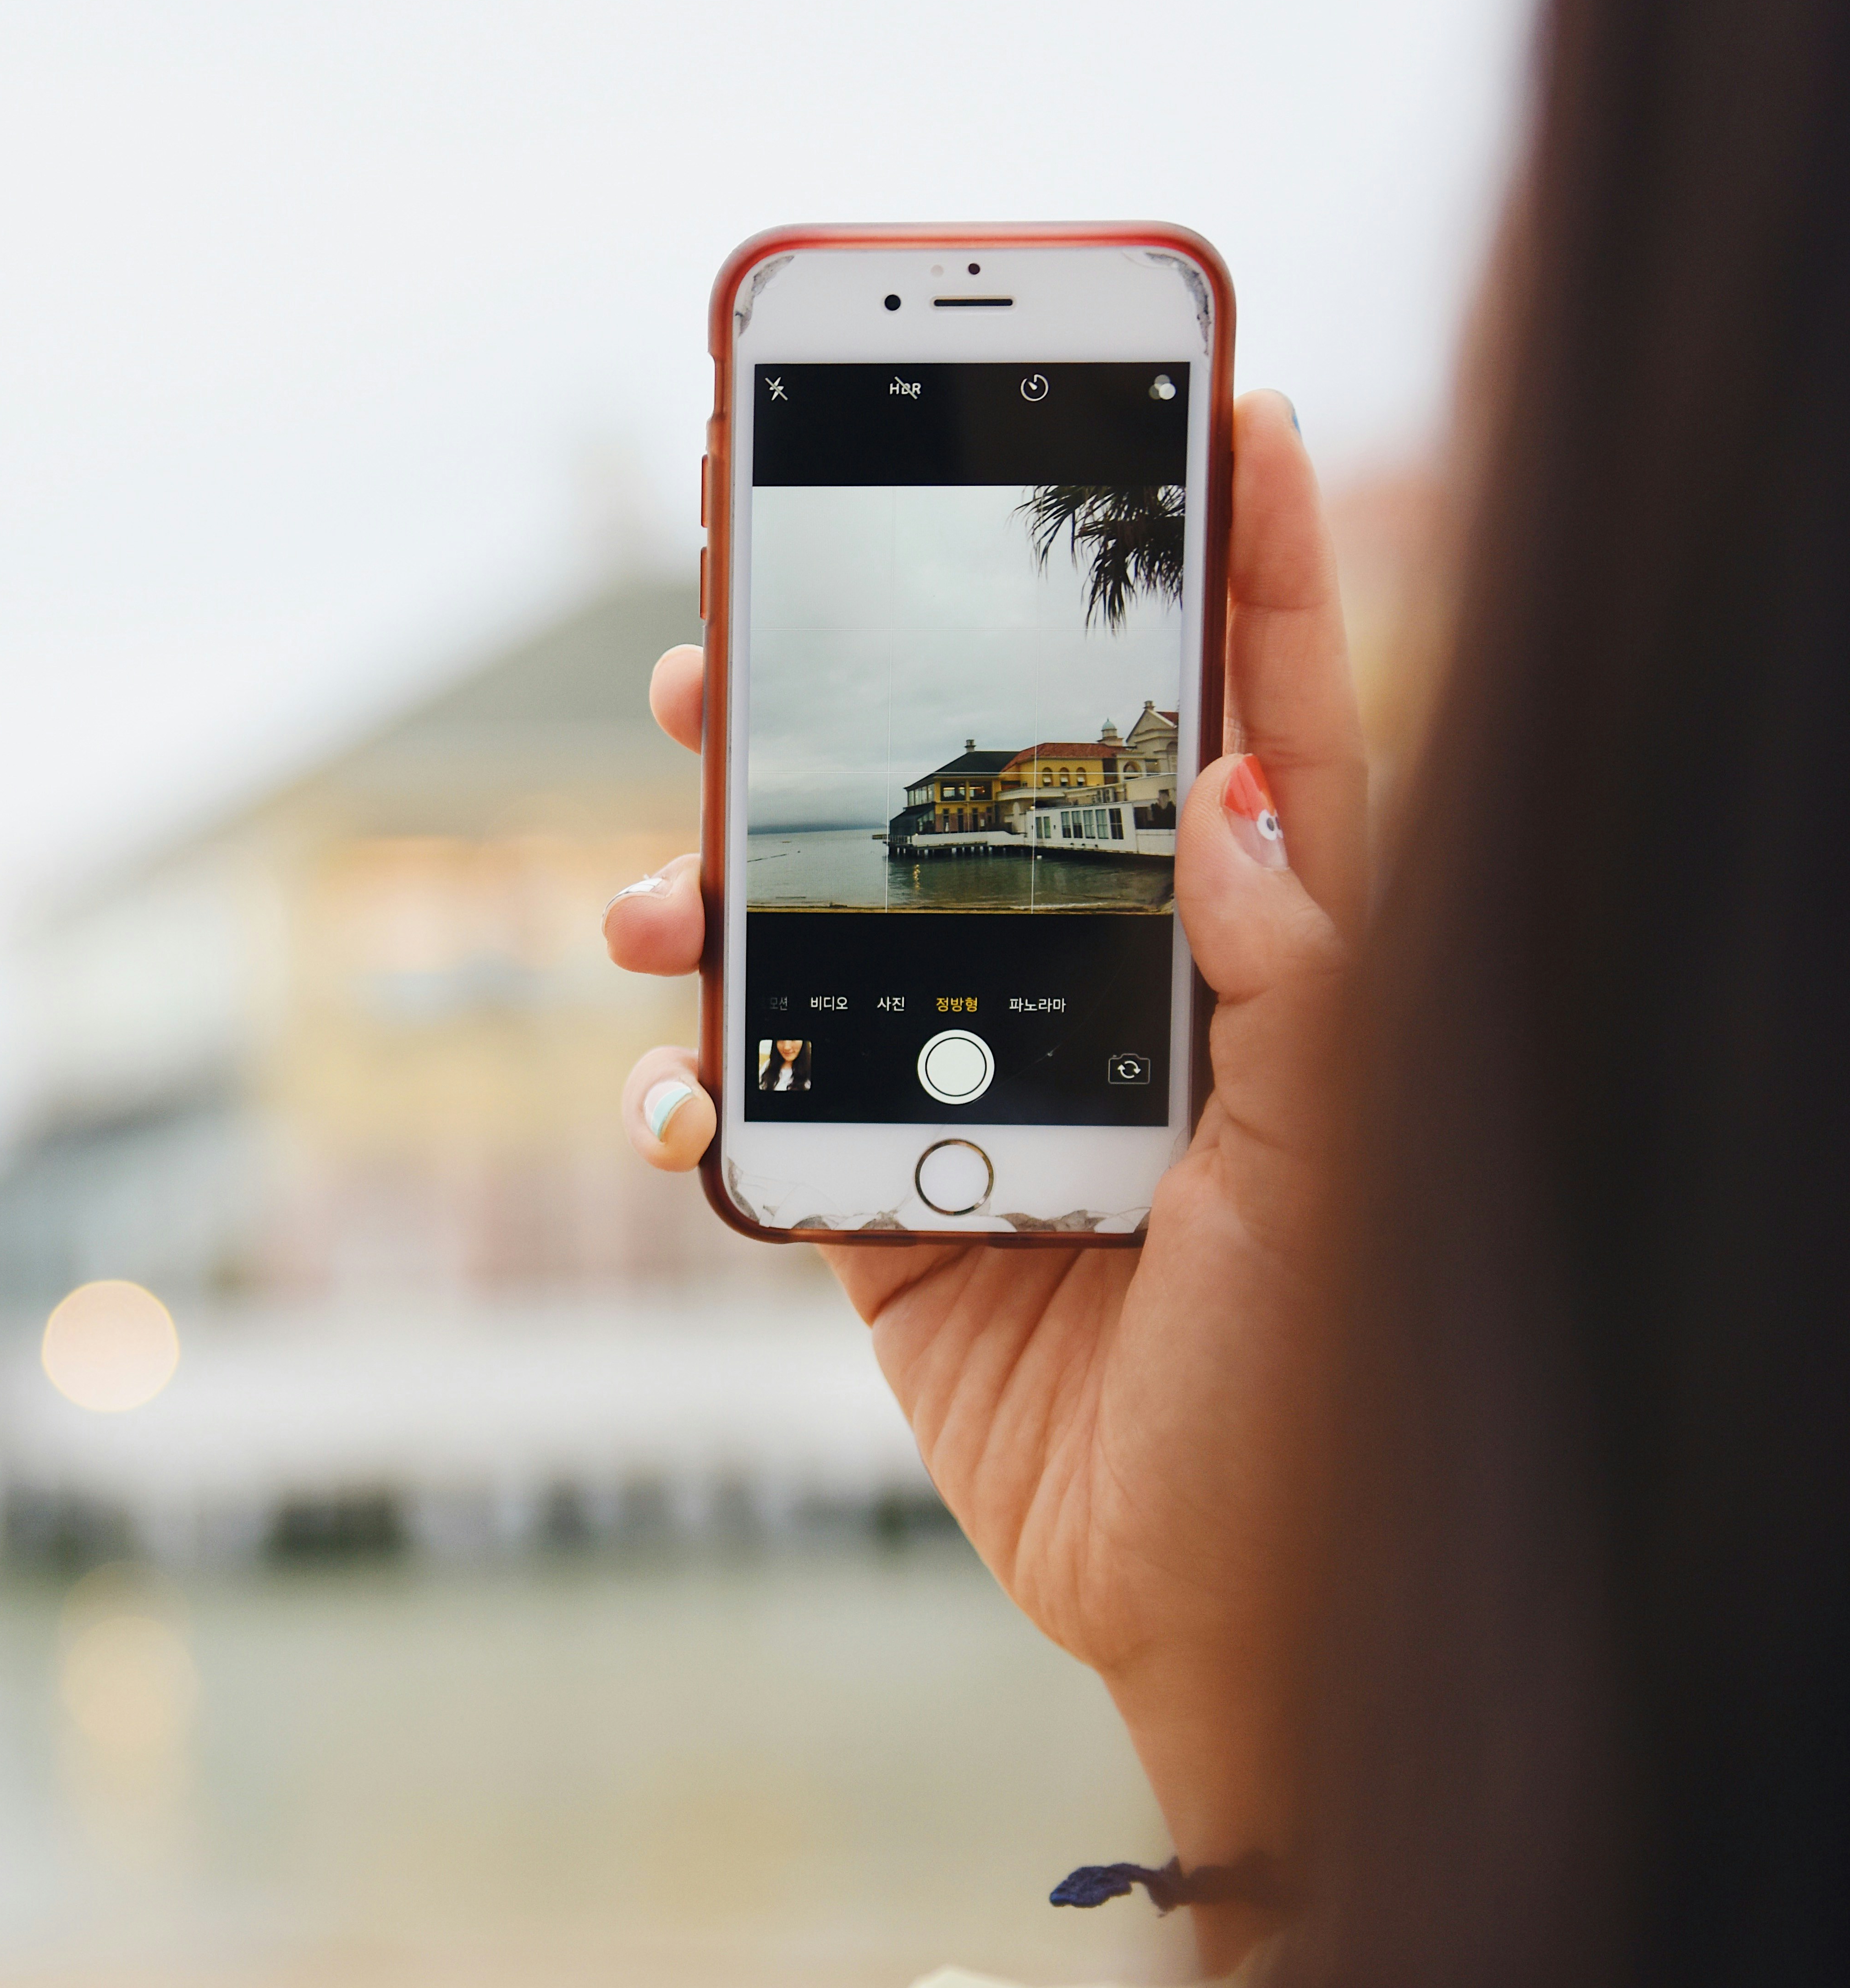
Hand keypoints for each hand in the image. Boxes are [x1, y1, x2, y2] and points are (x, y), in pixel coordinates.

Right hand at [604, 392, 1362, 1967]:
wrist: (1227, 1611)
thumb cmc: (1336, 1395)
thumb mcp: (1350, 1171)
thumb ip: (1300, 975)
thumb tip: (1236, 785)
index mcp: (1260, 966)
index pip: (1267, 723)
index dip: (1254, 559)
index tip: (1237, 397)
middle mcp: (1116, 992)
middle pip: (990, 782)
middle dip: (873, 670)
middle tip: (756, 576)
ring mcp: (982, 1077)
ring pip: (835, 914)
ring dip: (723, 861)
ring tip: (660, 837)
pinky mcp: (881, 1187)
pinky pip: (755, 1099)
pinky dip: (680, 1081)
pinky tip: (659, 1075)